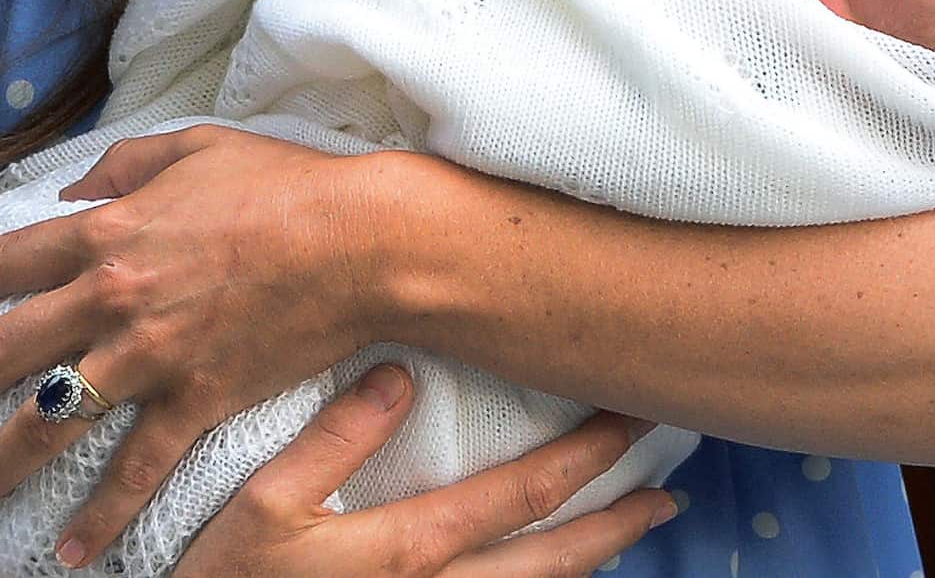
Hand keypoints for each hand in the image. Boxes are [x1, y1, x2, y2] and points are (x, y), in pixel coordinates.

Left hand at [0, 124, 400, 568]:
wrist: (360, 242)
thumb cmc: (288, 186)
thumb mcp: (197, 146)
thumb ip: (126, 164)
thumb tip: (75, 191)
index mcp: (107, 233)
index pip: (1, 267)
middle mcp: (112, 299)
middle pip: (1, 351)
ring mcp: (152, 356)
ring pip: (49, 421)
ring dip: (2, 459)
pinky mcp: (198, 399)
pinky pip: (135, 468)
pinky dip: (101, 514)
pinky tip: (74, 547)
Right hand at [174, 363, 677, 577]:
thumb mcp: (263, 502)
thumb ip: (334, 437)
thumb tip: (400, 376)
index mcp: (411, 547)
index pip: (525, 493)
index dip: (588, 455)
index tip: (629, 418)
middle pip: (559, 557)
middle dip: (620, 516)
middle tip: (671, 488)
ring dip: (598, 560)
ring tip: (636, 529)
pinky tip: (560, 576)